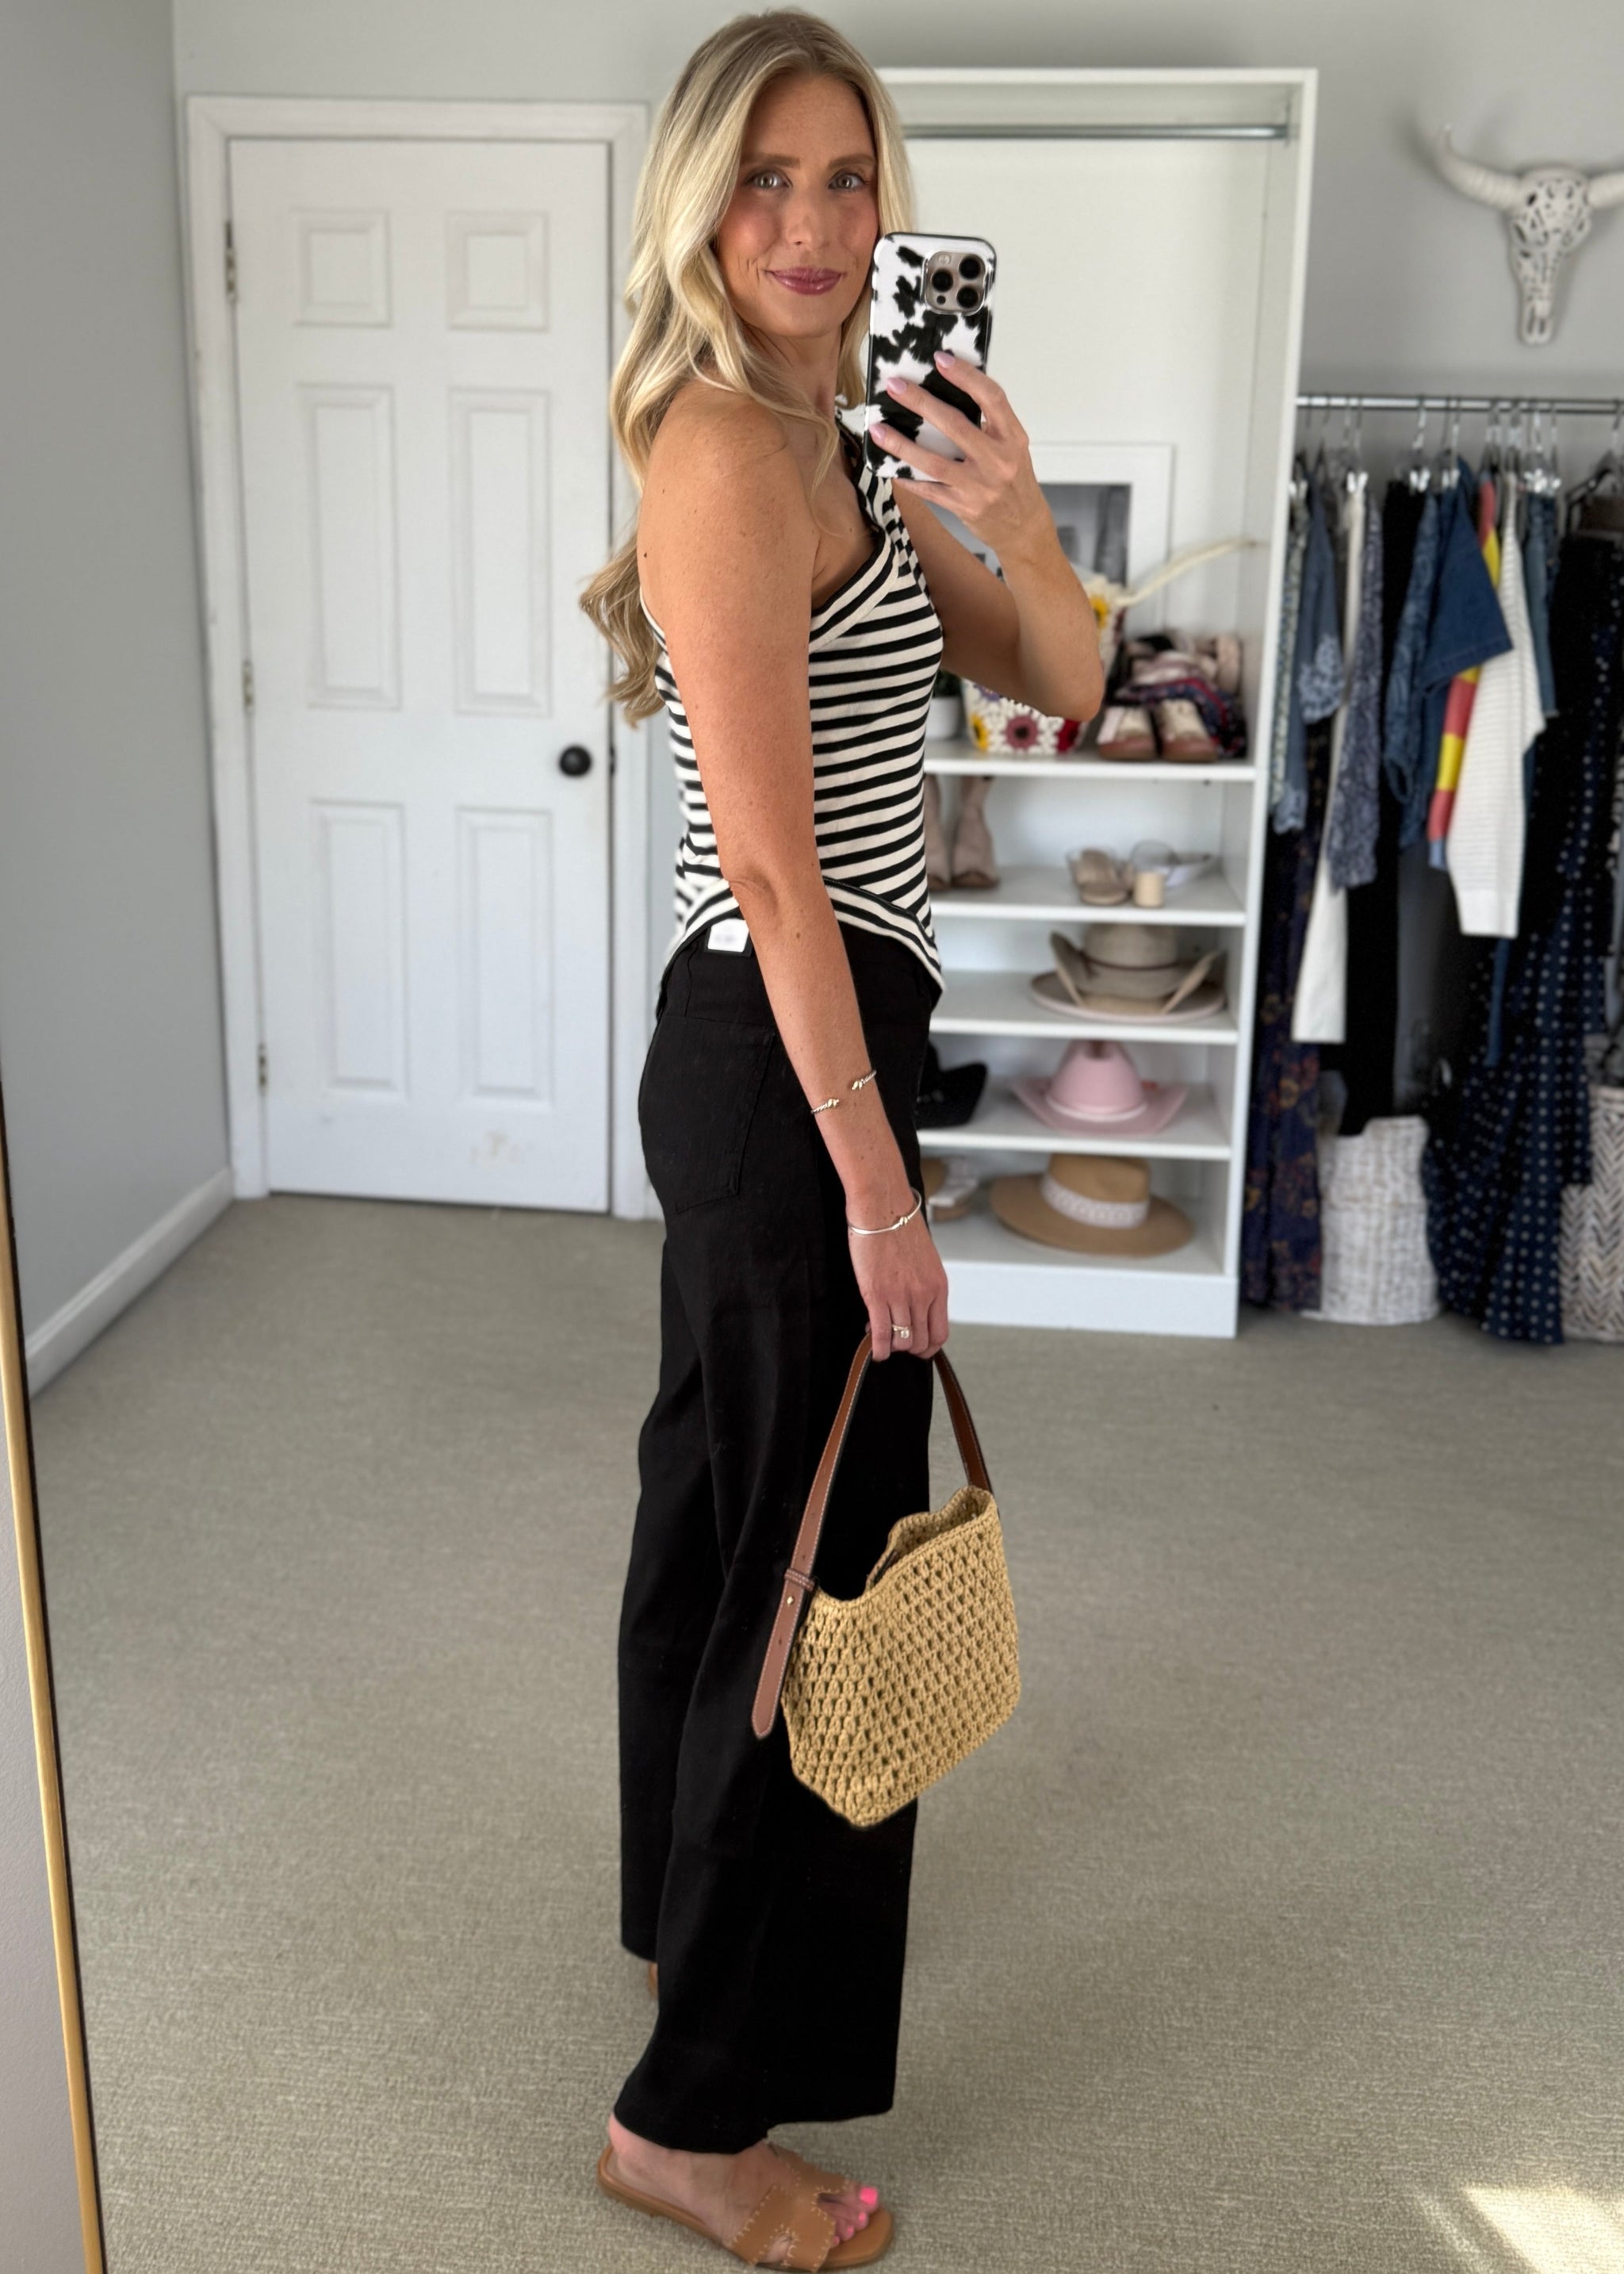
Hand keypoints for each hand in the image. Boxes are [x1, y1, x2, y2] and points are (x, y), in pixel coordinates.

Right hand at [848, 1203, 949, 1361]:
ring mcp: (901, 1296)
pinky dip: (878, 1348)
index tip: (916, 1345)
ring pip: (902, 1341)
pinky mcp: (877, 1294)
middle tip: (895, 1341)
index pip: (940, 1333)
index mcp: (938, 1286)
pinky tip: (874, 1350)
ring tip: (881, 1338)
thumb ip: (924, 1285)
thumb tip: (915, 1307)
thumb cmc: (900, 1228)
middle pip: (921, 1341)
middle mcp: (924, 1295)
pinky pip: (882, 1334)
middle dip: (908, 1348)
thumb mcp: (925, 1260)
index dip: (928, 1347)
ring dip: (892, 1346)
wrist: (883, 1207)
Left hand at [872, 354, 1049, 561]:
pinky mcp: (963, 507)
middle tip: (895, 385)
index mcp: (1012, 437)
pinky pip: (928, 489)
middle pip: (955, 425)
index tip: (940, 358)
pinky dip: (907, 477)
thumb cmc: (1015, 480)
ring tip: (878, 428)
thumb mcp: (1013, 446)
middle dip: (921, 402)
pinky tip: (889, 466)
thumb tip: (950, 389)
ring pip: (933, 462)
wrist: (1023, 527)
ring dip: (901, 444)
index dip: (966, 376)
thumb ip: (990, 422)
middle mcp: (997, 461)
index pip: (992, 398)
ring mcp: (979, 486)